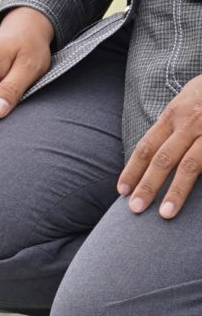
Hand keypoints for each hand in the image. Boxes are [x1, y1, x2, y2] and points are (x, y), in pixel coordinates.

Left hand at [119, 72, 201, 218]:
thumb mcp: (186, 101)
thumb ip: (172, 125)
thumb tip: (152, 152)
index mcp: (174, 115)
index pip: (147, 146)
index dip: (132, 169)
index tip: (121, 190)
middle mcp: (190, 123)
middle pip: (163, 159)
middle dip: (147, 185)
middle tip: (134, 208)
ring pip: (190, 166)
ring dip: (176, 192)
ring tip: (165, 213)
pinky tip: (197, 207)